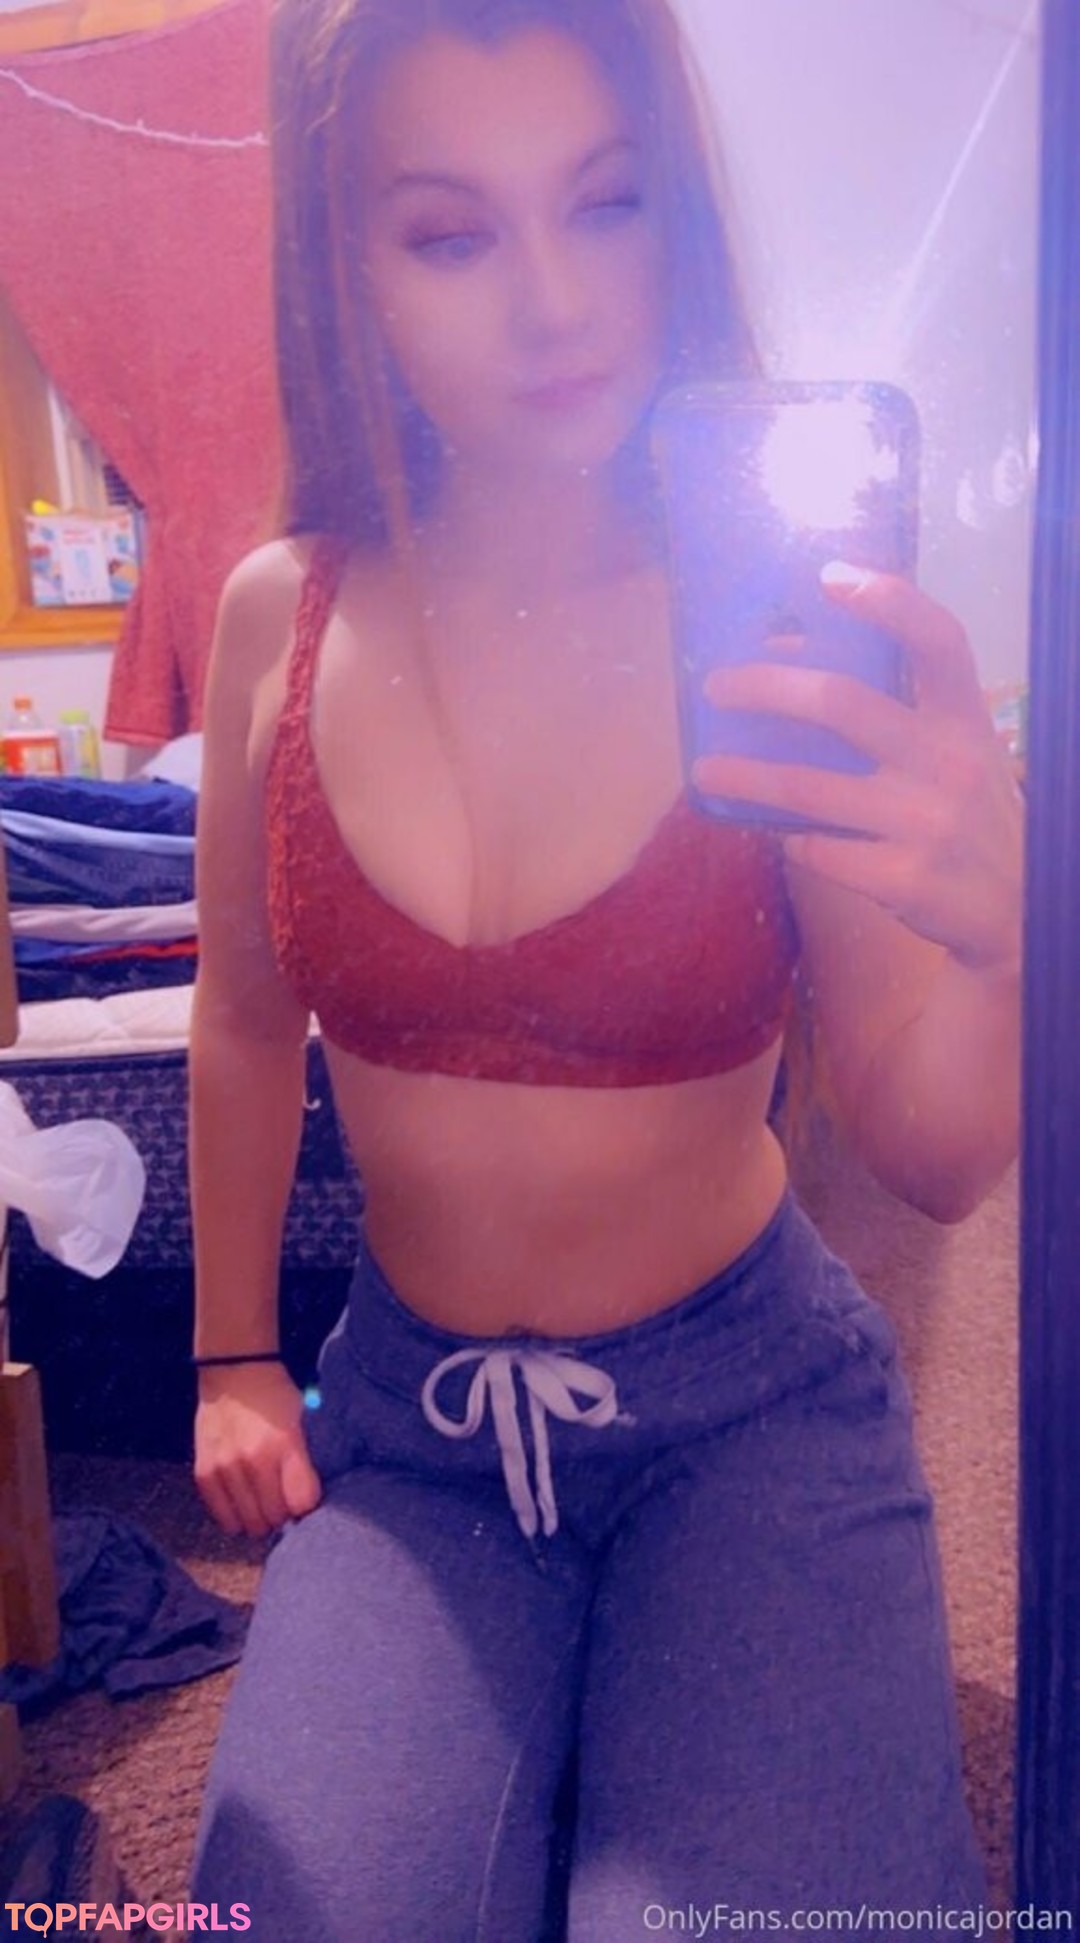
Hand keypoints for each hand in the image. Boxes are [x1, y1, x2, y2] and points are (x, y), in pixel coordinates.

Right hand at [194, 1361, 322, 1537]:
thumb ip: (305, 1458)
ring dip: (260, 1518)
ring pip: (250, 1523)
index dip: (307, 1505)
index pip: (302, 1503)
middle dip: (284, 1514)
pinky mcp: (204, 1474)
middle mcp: (254, 1461)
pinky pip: (223, 1517)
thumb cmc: (274, 1395)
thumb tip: (310, 1500)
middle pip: (276, 1518)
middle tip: (283, 1499)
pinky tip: (243, 1502)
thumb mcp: (302, 1419)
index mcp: (285, 1444)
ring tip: (263, 1501)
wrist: (234, 1371)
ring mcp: (226, 1469)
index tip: (305, 1497)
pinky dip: (236, 1516)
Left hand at [692, 563, 1024, 975]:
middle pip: (841, 703)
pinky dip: (790, 840)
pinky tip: (782, 834)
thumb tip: (788, 662)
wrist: (1017, 911)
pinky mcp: (902, 879)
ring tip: (704, 770)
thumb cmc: (968, 815)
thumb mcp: (956, 754)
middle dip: (765, 687)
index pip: (938, 641)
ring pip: (806, 788)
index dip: (889, 602)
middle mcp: (948, 763)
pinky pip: (816, 850)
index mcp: (964, 721)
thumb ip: (897, 714)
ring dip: (743, 774)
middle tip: (716, 687)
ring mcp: (925, 824)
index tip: (830, 576)